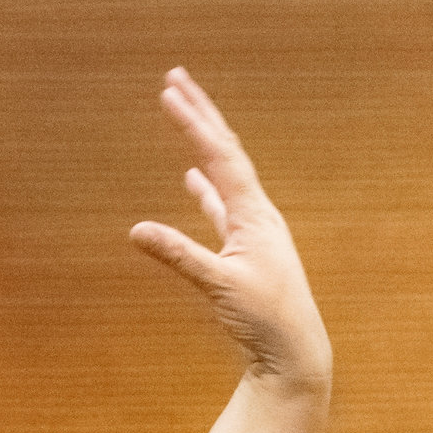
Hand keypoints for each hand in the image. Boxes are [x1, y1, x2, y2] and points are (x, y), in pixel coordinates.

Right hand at [130, 68, 330, 390]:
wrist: (295, 354)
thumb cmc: (266, 321)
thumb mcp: (219, 287)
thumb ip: (180, 255)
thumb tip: (138, 230)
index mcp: (255, 215)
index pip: (219, 157)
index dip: (193, 123)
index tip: (168, 92)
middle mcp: (257, 214)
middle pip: (225, 152)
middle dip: (200, 114)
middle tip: (176, 78)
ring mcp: (252, 231)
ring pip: (223, 174)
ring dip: (202, 144)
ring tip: (186, 115)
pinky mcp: (244, 251)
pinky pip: (220, 206)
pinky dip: (204, 188)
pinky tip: (192, 180)